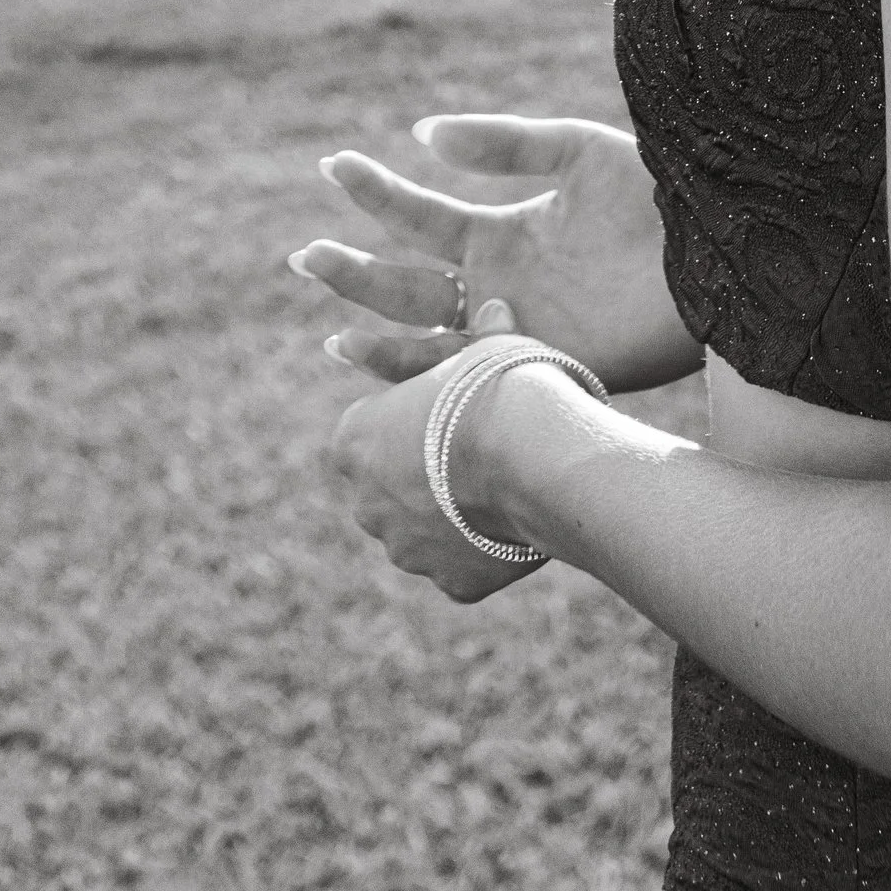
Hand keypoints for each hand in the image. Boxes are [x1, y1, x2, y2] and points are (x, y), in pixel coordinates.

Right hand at [289, 111, 700, 394]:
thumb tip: (423, 132)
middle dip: (354, 273)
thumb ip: (504, 143)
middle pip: (406, 286)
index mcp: (503, 234)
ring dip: (374, 337)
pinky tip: (385, 365)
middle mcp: (498, 287)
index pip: (421, 217)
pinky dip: (424, 378)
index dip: (376, 193)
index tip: (335, 167)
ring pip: (423, 341)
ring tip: (334, 333)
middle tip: (307, 255)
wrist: (718, 256)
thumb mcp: (577, 153)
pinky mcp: (540, 368)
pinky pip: (470, 379)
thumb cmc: (656, 197)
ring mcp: (514, 330)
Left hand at [326, 298, 552, 606]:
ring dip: (451, 516)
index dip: (410, 418)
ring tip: (503, 484)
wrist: (537, 453)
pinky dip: (484, 550)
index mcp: (354, 440)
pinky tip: (516, 521)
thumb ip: (477, 338)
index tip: (447, 408)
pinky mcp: (451, 584)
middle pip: (389, 488)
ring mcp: (408, 551)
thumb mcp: (484, 346)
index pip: (369, 431)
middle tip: (475, 448)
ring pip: (424, 533)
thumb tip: (494, 307)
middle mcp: (367, 504)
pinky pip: (463, 565)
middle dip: (422, 474)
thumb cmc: (500, 385)